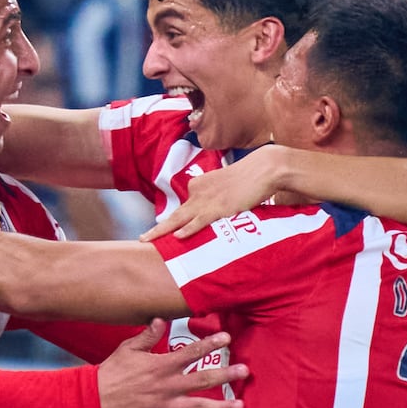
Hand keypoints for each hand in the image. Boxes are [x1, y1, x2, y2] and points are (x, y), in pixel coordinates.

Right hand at [97, 320, 246, 407]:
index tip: (227, 337)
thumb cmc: (112, 371)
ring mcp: (165, 406)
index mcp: (162, 365)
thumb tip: (162, 319)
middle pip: (203, 379)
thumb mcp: (129, 348)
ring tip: (240, 406)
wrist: (95, 397)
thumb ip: (148, 335)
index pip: (191, 352)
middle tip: (245, 371)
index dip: (210, 344)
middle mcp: (168, 386)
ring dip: (221, 407)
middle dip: (226, 375)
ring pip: (199, 406)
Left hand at [139, 150, 279, 240]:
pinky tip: (178, 236)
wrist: (264, 167)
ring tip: (147, 240)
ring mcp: (207, 200)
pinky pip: (200, 221)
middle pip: (174, 214)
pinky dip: (189, 229)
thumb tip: (220, 208)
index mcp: (199, 185)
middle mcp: (198, 192)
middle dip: (157, 228)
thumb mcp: (227, 186)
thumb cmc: (250, 176)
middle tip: (142, 238)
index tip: (167, 233)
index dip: (176, 222)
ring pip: (180, 218)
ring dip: (162, 231)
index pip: (184, 207)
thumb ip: (218, 197)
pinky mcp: (220, 207)